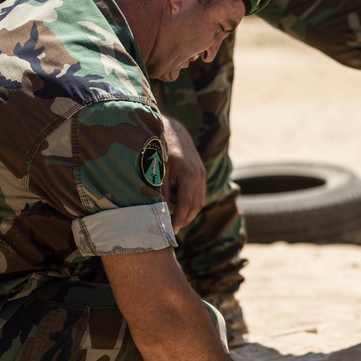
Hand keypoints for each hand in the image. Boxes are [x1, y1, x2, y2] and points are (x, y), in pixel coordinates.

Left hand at [161, 116, 206, 234]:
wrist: (174, 130)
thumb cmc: (162, 147)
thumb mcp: (158, 169)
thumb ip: (160, 190)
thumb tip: (159, 211)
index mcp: (189, 175)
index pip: (185, 204)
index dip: (178, 219)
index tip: (171, 230)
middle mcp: (199, 176)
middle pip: (195, 206)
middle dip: (185, 219)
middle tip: (173, 230)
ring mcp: (202, 175)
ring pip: (199, 201)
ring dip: (189, 213)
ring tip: (177, 222)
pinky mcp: (201, 174)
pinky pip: (199, 194)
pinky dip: (191, 204)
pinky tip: (181, 209)